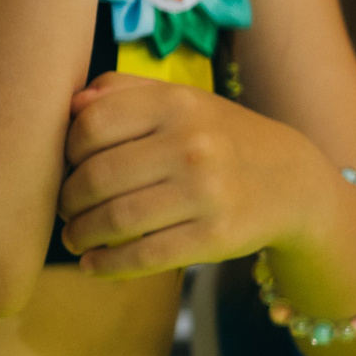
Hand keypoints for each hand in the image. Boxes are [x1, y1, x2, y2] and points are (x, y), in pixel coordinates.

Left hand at [58, 72, 327, 276]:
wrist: (292, 180)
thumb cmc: (217, 135)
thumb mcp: (179, 99)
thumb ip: (123, 90)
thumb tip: (72, 103)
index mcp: (175, 103)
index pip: (91, 126)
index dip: (66, 151)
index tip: (64, 167)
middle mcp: (190, 145)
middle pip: (98, 177)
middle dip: (67, 199)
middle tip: (62, 209)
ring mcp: (206, 193)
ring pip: (117, 219)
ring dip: (81, 234)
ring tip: (72, 237)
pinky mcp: (216, 237)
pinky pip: (146, 255)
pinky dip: (108, 265)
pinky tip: (92, 265)